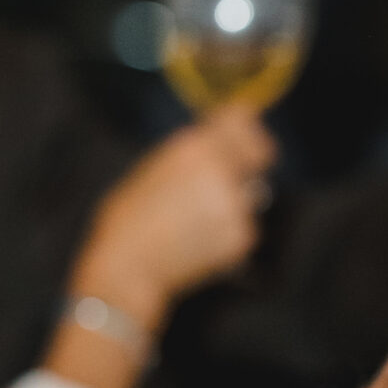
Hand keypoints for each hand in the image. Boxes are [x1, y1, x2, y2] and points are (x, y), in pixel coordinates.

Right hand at [69, 107, 273, 332]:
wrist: (128, 266)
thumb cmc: (130, 218)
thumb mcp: (154, 168)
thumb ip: (192, 154)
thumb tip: (218, 141)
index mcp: (195, 148)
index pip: (242, 121)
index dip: (247, 130)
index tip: (248, 138)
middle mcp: (221, 171)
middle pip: (260, 154)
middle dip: (250, 162)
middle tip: (233, 177)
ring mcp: (235, 205)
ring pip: (251, 195)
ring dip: (233, 204)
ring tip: (193, 222)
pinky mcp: (242, 237)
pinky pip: (245, 226)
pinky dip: (229, 233)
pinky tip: (197, 242)